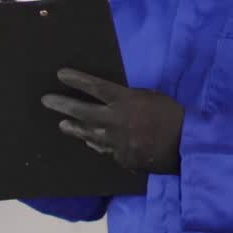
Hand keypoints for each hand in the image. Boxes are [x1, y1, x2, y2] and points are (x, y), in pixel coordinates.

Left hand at [41, 68, 184, 174]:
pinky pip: (104, 149)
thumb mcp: (149, 97)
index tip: (60, 74)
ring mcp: (115, 141)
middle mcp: (115, 120)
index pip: (94, 87)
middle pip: (82, 111)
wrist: (185, 144)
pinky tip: (90, 141)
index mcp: (125, 100)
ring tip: (62, 124)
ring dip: (74, 128)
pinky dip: (97, 143)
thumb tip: (110, 102)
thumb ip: (127, 99)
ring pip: (88, 134)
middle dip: (62, 104)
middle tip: (47, 100)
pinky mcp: (120, 158)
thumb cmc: (171, 114)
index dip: (76, 80)